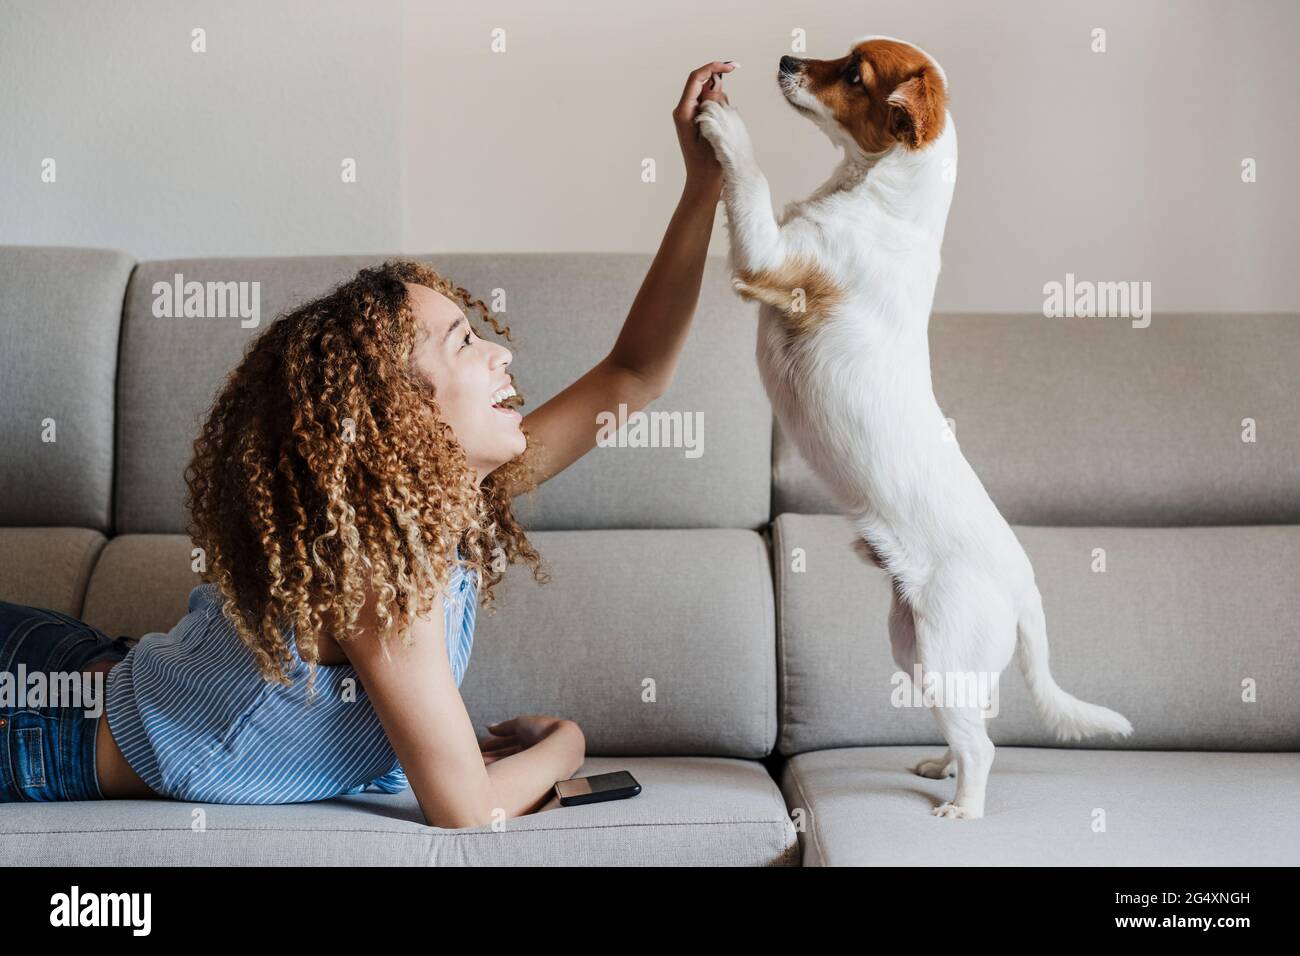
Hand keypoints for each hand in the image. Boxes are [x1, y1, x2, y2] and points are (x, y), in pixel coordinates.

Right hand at [479, 714, 568, 764]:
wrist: (560, 742)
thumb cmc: (542, 729)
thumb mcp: (520, 724)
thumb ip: (503, 727)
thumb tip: (488, 727)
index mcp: (529, 737)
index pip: (507, 741)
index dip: (493, 744)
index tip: (478, 748)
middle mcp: (530, 751)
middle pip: (506, 754)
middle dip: (491, 756)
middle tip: (476, 762)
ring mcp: (532, 762)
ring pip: (510, 763)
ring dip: (494, 764)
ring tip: (479, 768)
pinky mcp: (533, 773)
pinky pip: (514, 771)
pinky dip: (503, 770)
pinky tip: (490, 772)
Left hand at [673, 60, 736, 195]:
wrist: (704, 183)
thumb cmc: (709, 163)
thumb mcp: (713, 131)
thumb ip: (713, 106)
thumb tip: (714, 85)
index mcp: (683, 111)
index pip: (696, 78)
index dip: (714, 67)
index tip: (733, 67)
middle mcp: (684, 110)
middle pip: (703, 84)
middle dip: (719, 89)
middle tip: (727, 112)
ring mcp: (690, 115)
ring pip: (709, 95)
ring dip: (722, 103)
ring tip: (724, 128)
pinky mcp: (698, 121)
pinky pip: (711, 106)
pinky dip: (721, 110)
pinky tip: (723, 129)